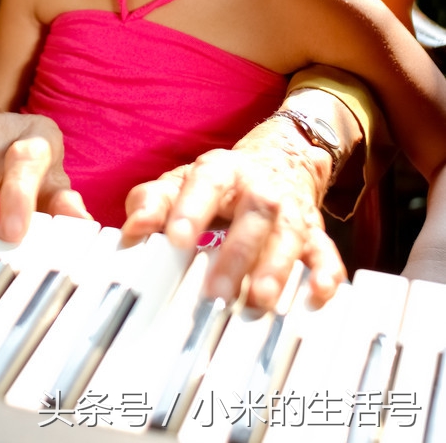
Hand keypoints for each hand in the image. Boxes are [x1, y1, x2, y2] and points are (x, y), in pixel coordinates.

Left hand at [122, 128, 345, 309]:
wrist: (281, 157)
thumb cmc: (221, 180)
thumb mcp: (184, 181)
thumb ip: (154, 202)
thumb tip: (132, 231)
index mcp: (222, 170)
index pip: (207, 184)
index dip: (192, 209)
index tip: (177, 239)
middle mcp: (260, 189)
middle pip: (254, 214)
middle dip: (237, 254)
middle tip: (215, 291)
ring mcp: (290, 211)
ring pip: (289, 235)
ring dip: (276, 268)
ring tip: (259, 300)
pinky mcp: (314, 233)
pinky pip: (325, 252)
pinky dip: (325, 274)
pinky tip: (317, 296)